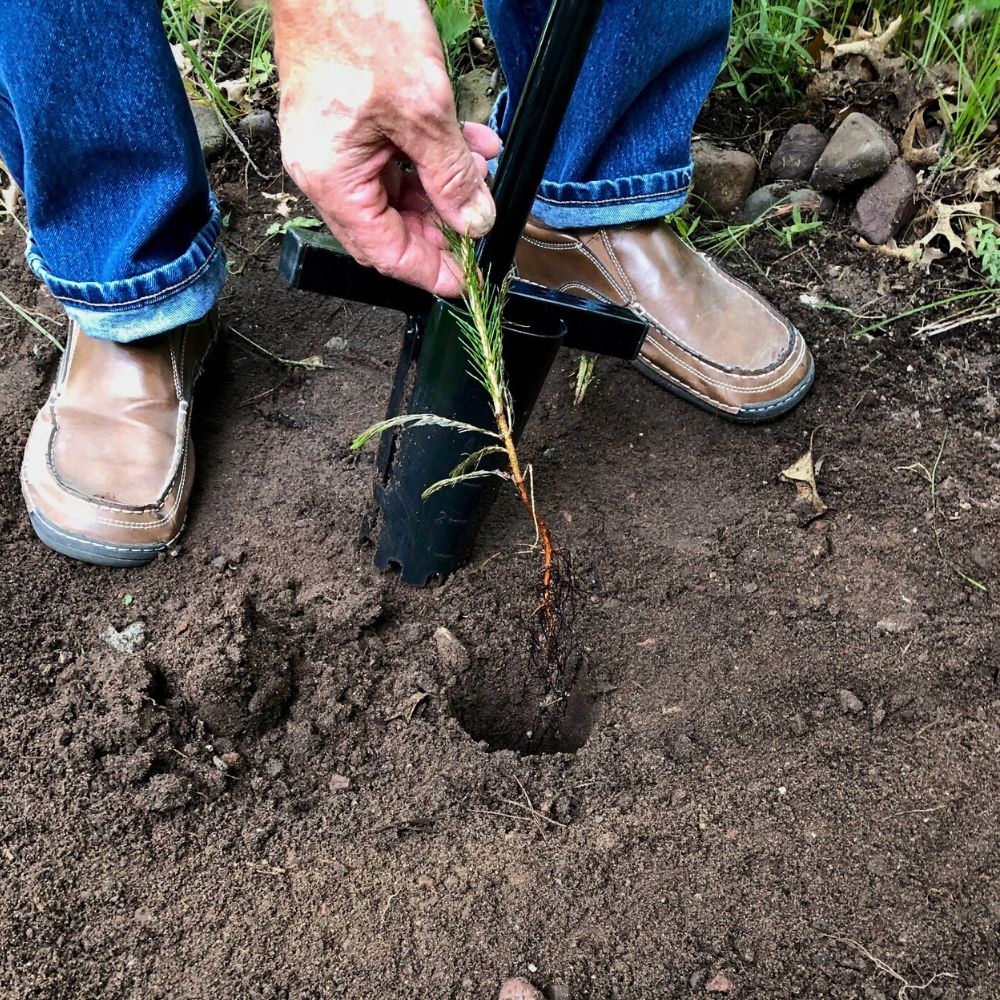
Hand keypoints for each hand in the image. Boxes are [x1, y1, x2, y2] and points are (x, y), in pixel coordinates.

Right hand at [273, 0, 499, 296]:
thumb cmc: (360, 23)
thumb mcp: (424, 110)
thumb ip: (451, 175)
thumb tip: (473, 222)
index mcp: (332, 180)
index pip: (385, 252)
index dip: (430, 270)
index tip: (467, 282)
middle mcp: (326, 172)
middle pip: (390, 227)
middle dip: (442, 226)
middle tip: (483, 224)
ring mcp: (335, 146)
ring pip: (399, 191)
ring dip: (445, 186)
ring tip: (484, 170)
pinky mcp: (349, 123)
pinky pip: (395, 157)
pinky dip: (432, 156)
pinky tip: (471, 143)